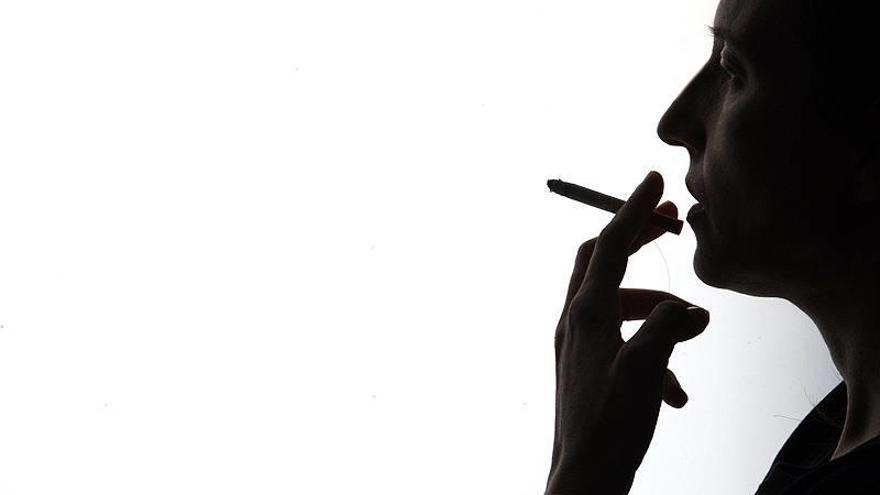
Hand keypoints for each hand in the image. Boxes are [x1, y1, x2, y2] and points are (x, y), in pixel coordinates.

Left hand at [545, 171, 709, 494]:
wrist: (584, 476)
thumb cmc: (609, 426)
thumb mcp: (647, 370)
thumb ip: (669, 328)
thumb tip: (691, 309)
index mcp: (585, 313)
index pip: (610, 244)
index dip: (633, 210)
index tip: (652, 179)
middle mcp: (575, 321)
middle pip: (604, 261)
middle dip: (638, 241)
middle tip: (672, 227)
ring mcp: (578, 344)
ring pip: (619, 303)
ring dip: (657, 307)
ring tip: (696, 328)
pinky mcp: (588, 367)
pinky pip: (623, 341)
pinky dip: (653, 350)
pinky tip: (676, 390)